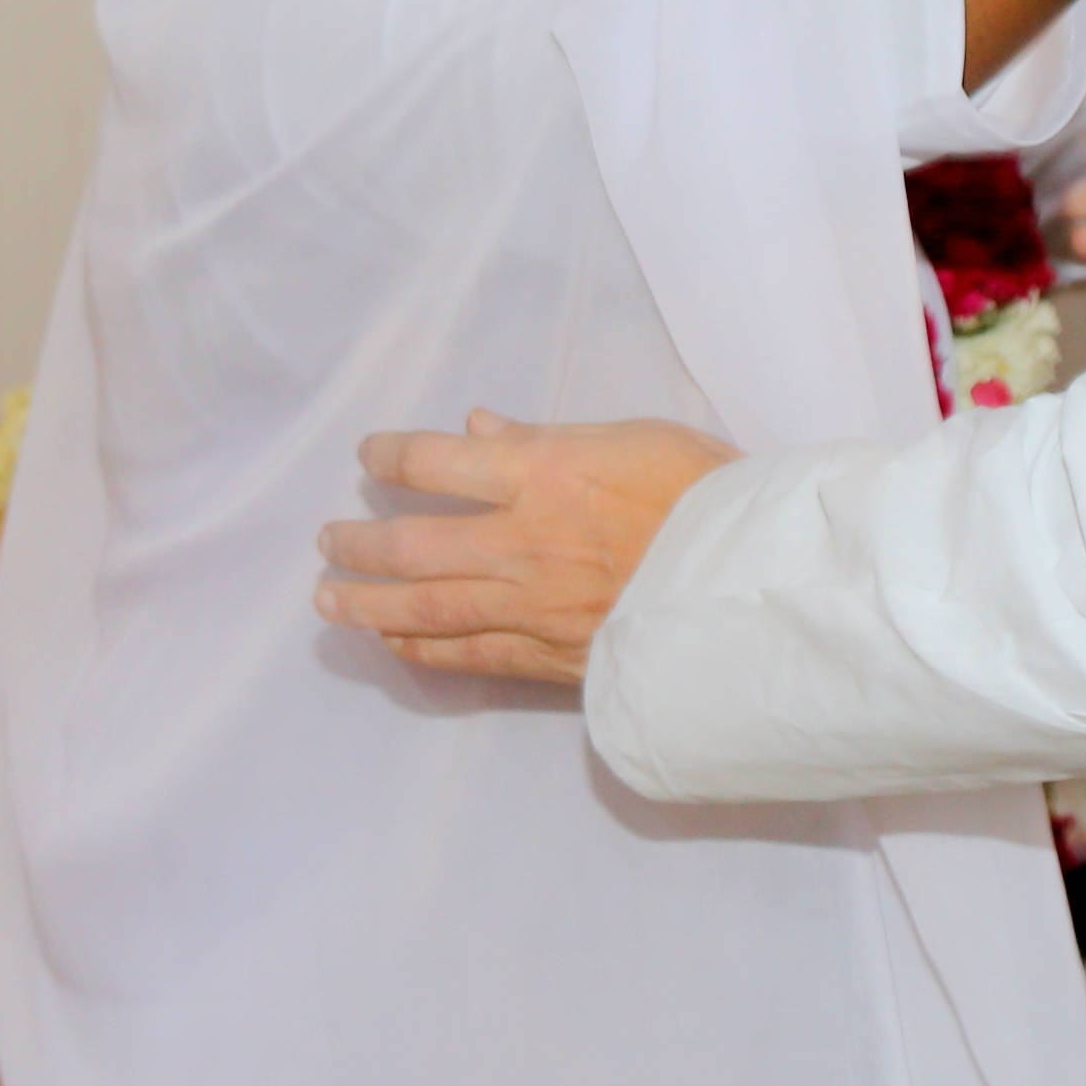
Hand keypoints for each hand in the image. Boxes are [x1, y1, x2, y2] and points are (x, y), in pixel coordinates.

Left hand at [314, 409, 732, 684]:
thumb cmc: (709, 493)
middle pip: (412, 545)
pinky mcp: (551, 656)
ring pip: (426, 608)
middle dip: (359, 543)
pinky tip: (392, 643)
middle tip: (329, 539)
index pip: (436, 463)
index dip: (391, 456)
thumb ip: (547, 438)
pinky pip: (469, 656)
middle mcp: (521, 542)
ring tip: (328, 599)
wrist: (756, 582)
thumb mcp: (635, 437)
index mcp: (542, 475)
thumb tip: (478, 429)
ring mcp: (531, 605)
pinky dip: (423, 649)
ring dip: (368, 603)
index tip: (371, 455)